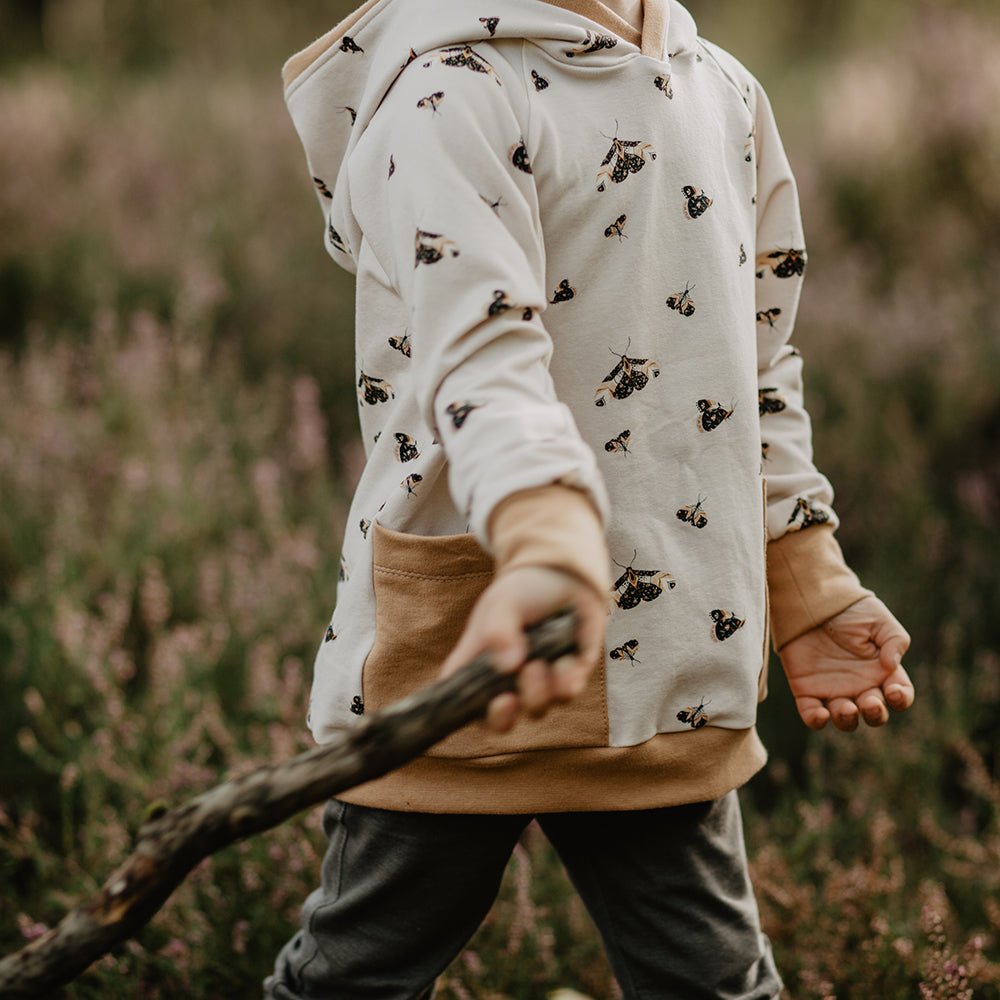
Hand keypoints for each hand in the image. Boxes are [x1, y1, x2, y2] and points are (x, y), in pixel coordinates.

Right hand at [438, 565, 606, 732]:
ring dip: (536, 692)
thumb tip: (509, 666)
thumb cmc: (524, 590)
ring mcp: (537, 684)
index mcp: (477, 665)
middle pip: (496, 721)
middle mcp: (505, 681)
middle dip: (502, 718)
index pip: (458, 699)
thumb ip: (499, 630)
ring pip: (535, 710)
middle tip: (508, 699)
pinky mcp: (567, 679)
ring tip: (539, 663)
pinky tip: (567, 659)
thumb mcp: (504, 603)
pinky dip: (565, 681)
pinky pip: (566, 695)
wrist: (567, 576)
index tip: (478, 706)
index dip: (460, 712)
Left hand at [779, 594, 913, 730]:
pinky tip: (821, 714)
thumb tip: (892, 665)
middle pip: (874, 714)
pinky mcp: (807, 689)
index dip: (900, 699)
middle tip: (870, 702)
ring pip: (845, 719)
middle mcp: (860, 685)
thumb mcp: (879, 620)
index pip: (899, 696)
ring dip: (848, 720)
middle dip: (875, 714)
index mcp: (882, 672)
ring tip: (847, 707)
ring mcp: (834, 689)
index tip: (892, 690)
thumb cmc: (850, 610)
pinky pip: (811, 715)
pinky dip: (816, 720)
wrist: (812, 601)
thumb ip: (894, 641)